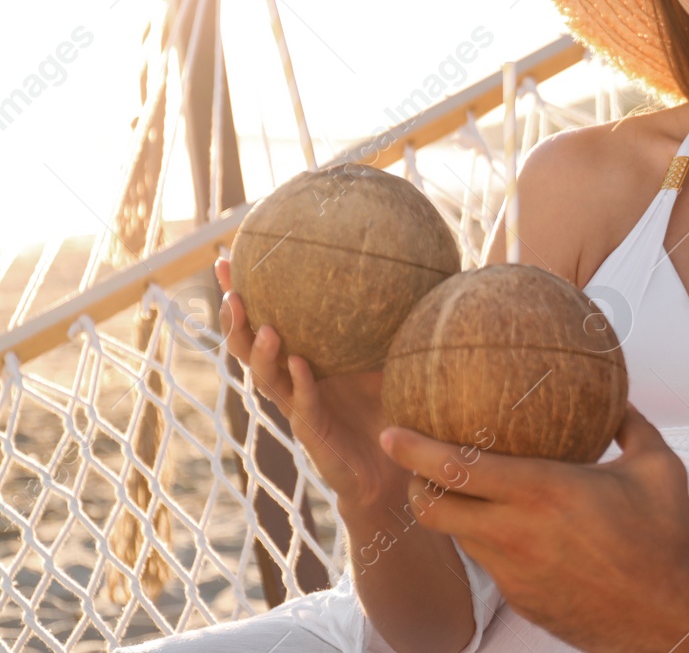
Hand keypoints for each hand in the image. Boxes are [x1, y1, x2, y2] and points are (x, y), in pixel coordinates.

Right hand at [218, 256, 407, 509]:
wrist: (395, 467)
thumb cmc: (391, 404)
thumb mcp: (392, 353)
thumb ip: (395, 316)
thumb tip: (424, 262)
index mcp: (304, 357)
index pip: (264, 318)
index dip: (244, 291)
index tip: (229, 255)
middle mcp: (293, 380)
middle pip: (248, 345)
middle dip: (234, 318)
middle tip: (230, 287)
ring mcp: (299, 407)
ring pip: (266, 377)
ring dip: (260, 351)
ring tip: (263, 326)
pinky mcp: (313, 434)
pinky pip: (303, 405)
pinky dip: (300, 382)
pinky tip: (300, 362)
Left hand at [381, 406, 688, 649]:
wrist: (673, 615)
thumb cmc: (669, 536)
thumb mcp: (659, 466)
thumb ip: (632, 425)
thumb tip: (618, 396)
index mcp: (544, 492)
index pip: (457, 469)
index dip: (415, 451)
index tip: (391, 432)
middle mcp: (518, 534)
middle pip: (435, 512)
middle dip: (414, 486)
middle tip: (416, 466)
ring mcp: (516, 573)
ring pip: (462, 539)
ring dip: (457, 515)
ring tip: (469, 494)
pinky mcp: (523, 600)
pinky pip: (493, 564)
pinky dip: (493, 542)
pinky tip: (518, 532)